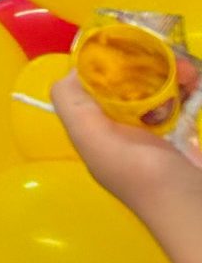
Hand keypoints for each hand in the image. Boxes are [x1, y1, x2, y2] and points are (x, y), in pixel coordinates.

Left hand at [54, 70, 201, 216]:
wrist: (199, 214)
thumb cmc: (146, 178)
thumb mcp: (95, 142)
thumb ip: (73, 105)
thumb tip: (73, 69)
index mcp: (98, 130)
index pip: (92, 86)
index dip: (105, 64)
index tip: (124, 48)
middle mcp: (124, 130)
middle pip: (128, 83)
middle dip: (147, 64)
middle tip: (170, 59)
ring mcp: (159, 134)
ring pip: (158, 87)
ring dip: (172, 72)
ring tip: (189, 72)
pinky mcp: (187, 137)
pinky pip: (183, 101)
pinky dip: (188, 88)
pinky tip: (195, 83)